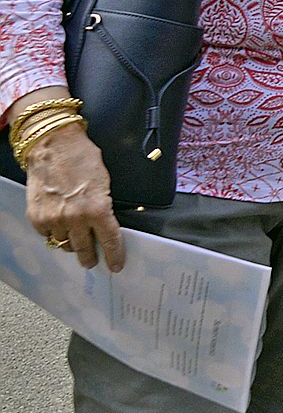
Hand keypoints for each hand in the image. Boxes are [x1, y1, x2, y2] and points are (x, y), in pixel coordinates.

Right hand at [22, 125, 122, 272]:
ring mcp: (54, 220)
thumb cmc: (82, 158)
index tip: (116, 266)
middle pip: (84, 249)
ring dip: (70, 243)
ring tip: (74, 239)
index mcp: (98, 209)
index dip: (114, 256)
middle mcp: (76, 219)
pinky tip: (58, 225)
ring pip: (64, 244)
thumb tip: (104, 223)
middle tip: (92, 261)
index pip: (110, 241)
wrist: (53, 145)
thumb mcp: (104, 181)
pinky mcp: (36, 218)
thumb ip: (103, 206)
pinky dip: (53, 233)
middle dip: (90, 257)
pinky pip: (47, 235)